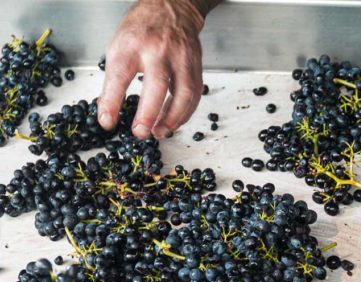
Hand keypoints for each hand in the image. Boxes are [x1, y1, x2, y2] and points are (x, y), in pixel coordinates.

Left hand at [98, 0, 205, 138]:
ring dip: (172, 118)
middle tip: (140, 133)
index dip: (112, 101)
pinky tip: (175, 122)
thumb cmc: (142, 30)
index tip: (107, 122)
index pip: (120, 76)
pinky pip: (195, 95)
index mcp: (132, 45)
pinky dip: (185, 113)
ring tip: (159, 132)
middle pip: (156, 85)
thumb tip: (107, 112)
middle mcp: (158, 51)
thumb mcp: (118, 47)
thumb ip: (114, 79)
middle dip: (148, 113)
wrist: (172, 9)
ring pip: (183, 94)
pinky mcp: (196, 66)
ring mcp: (181, 58)